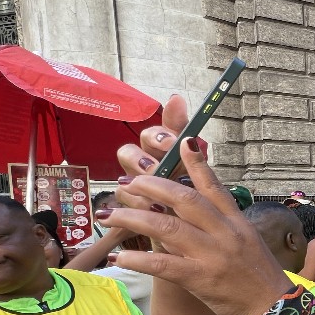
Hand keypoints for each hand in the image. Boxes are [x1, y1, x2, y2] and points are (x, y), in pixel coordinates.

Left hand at [98, 138, 288, 314]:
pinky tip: (120, 257)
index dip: (197, 164)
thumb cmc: (259, 277)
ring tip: (111, 214)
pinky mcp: (200, 280)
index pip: (214, 187)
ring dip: (135, 217)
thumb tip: (189, 214)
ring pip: (167, 228)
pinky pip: (164, 265)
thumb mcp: (247, 242)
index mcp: (237, 222)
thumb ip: (221, 226)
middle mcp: (224, 234)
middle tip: (131, 181)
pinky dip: (139, 260)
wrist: (275, 309)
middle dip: (154, 186)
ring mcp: (212, 256)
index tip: (182, 142)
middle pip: (185, 200)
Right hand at [115, 95, 194, 221]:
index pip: (150, 135)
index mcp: (158, 150)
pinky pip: (122, 206)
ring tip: (155, 199)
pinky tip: (143, 216)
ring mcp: (133, 185)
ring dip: (137, 189)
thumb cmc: (189, 181)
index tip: (170, 143)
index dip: (157, 137)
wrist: (191, 216)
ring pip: (123, 183)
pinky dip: (131, 211)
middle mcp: (142, 164)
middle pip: (127, 153)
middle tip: (155, 169)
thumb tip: (175, 98)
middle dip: (140, 161)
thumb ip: (182, 129)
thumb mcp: (191, 158)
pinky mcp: (129, 206)